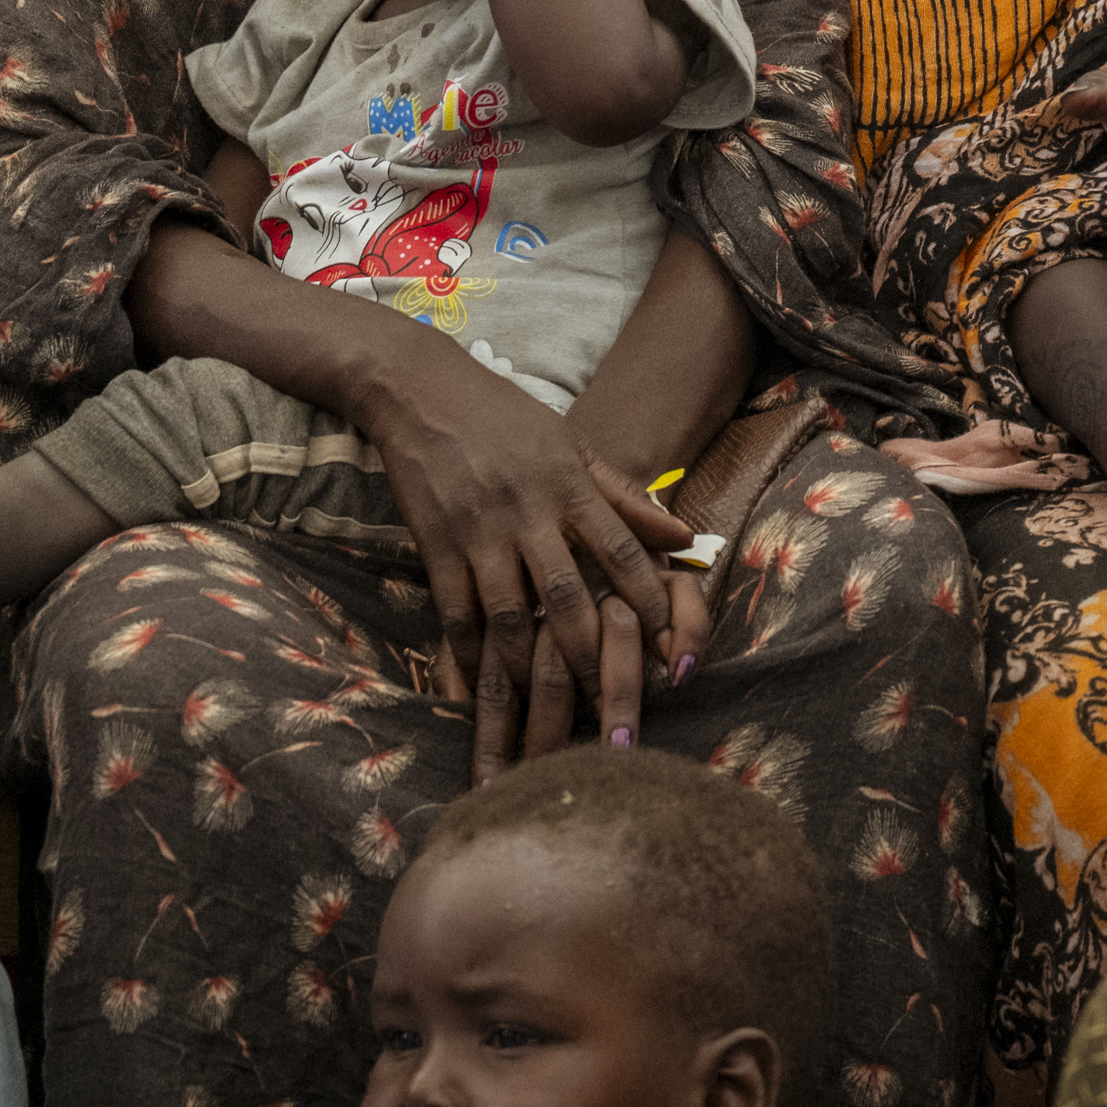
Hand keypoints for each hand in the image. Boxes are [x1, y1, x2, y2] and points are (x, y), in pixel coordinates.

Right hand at [341, 340, 699, 773]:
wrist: (421, 389)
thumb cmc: (506, 418)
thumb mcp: (573, 446)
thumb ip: (627, 496)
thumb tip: (685, 538)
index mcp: (571, 486)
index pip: (622, 552)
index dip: (651, 603)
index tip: (674, 651)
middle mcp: (529, 513)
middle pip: (567, 598)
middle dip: (592, 657)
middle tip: (612, 706)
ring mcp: (479, 533)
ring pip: (510, 617)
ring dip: (530, 672)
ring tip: (550, 717)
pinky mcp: (435, 548)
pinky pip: (455, 613)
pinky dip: (468, 659)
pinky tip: (478, 695)